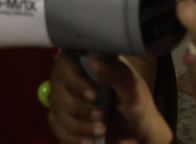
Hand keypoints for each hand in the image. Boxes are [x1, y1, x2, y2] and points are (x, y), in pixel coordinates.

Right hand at [47, 54, 171, 143]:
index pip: (66, 59)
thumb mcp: (134, 90)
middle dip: (78, 105)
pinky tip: (90, 140)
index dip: (73, 75)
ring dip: (78, 124)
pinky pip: (55, 126)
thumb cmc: (139, 107)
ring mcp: (66, 98)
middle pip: (57, 84)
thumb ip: (117, 74)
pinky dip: (72, 136)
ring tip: (101, 129)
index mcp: (90, 62)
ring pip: (55, 107)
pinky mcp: (63, 119)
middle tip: (101, 115)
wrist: (140, 137)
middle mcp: (74, 77)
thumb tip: (94, 60)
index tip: (93, 94)